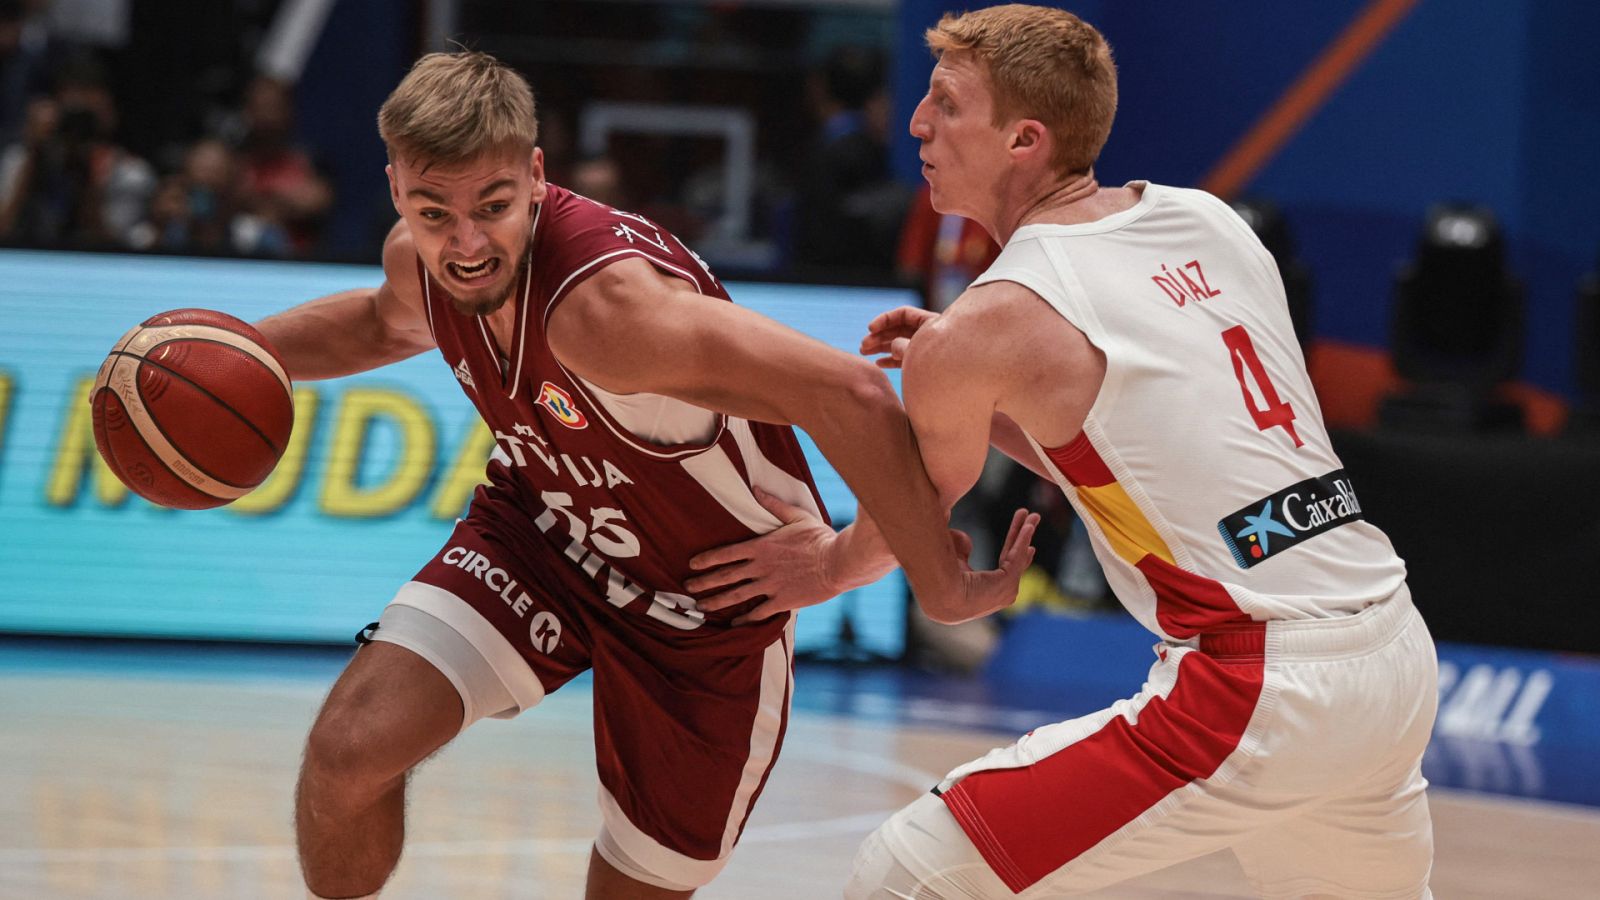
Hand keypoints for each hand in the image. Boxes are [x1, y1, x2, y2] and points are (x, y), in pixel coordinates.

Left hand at [686, 489, 843, 624]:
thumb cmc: (819, 537)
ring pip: (736, 596)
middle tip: (688, 588)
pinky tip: (734, 623)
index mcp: (761, 547)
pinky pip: (758, 613)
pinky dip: (744, 619)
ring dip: (717, 602)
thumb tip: (756, 489)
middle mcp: (761, 567)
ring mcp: (770, 586)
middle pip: (725, 576)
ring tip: (702, 607)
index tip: (692, 564)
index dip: (707, 559)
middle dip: (704, 583)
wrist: (838, 562)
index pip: (726, 553)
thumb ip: (774, 506)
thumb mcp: (796, 516)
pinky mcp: (782, 601)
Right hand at [860, 306, 938, 368]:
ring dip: (881, 347)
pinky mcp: (924, 363)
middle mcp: (927, 334)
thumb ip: (902, 345)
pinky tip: (878, 363)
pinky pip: (904, 358)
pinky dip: (891, 360)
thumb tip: (893, 346)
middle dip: (879, 336)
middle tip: (863, 345)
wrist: (961, 385)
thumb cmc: (944, 364)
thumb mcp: (919, 351)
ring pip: (899, 343)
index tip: (870, 329)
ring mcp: (925, 349)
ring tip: (864, 352)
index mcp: (930, 323)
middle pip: (898, 329)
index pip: (903, 314)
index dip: (885, 320)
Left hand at [936, 508, 1039, 624]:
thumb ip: (960, 547)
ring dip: (1025, 533)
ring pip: (1018, 556)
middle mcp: (999, 596)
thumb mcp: (952, 557)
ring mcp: (1005, 592)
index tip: (1028, 545)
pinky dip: (1023, 538)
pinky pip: (1017, 556)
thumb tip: (968, 542)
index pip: (1004, 570)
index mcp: (984, 593)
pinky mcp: (1008, 583)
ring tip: (1033, 514)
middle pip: (1014, 561)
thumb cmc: (937, 579)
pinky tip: (1028, 523)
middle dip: (1023, 538)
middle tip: (1032, 517)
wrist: (939, 592)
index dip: (1014, 553)